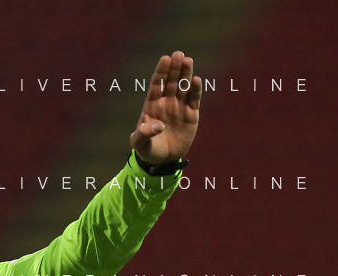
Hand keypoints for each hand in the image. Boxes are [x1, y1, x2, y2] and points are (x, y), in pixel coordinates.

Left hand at [131, 50, 201, 164]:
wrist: (163, 160)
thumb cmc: (148, 149)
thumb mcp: (140, 143)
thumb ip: (144, 134)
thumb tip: (157, 125)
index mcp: (152, 105)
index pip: (157, 85)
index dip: (161, 72)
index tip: (165, 59)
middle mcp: (166, 103)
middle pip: (171, 82)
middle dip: (174, 68)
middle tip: (178, 54)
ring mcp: (179, 107)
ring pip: (183, 87)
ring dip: (186, 74)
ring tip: (188, 60)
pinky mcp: (191, 115)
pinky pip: (194, 100)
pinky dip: (195, 90)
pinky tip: (196, 80)